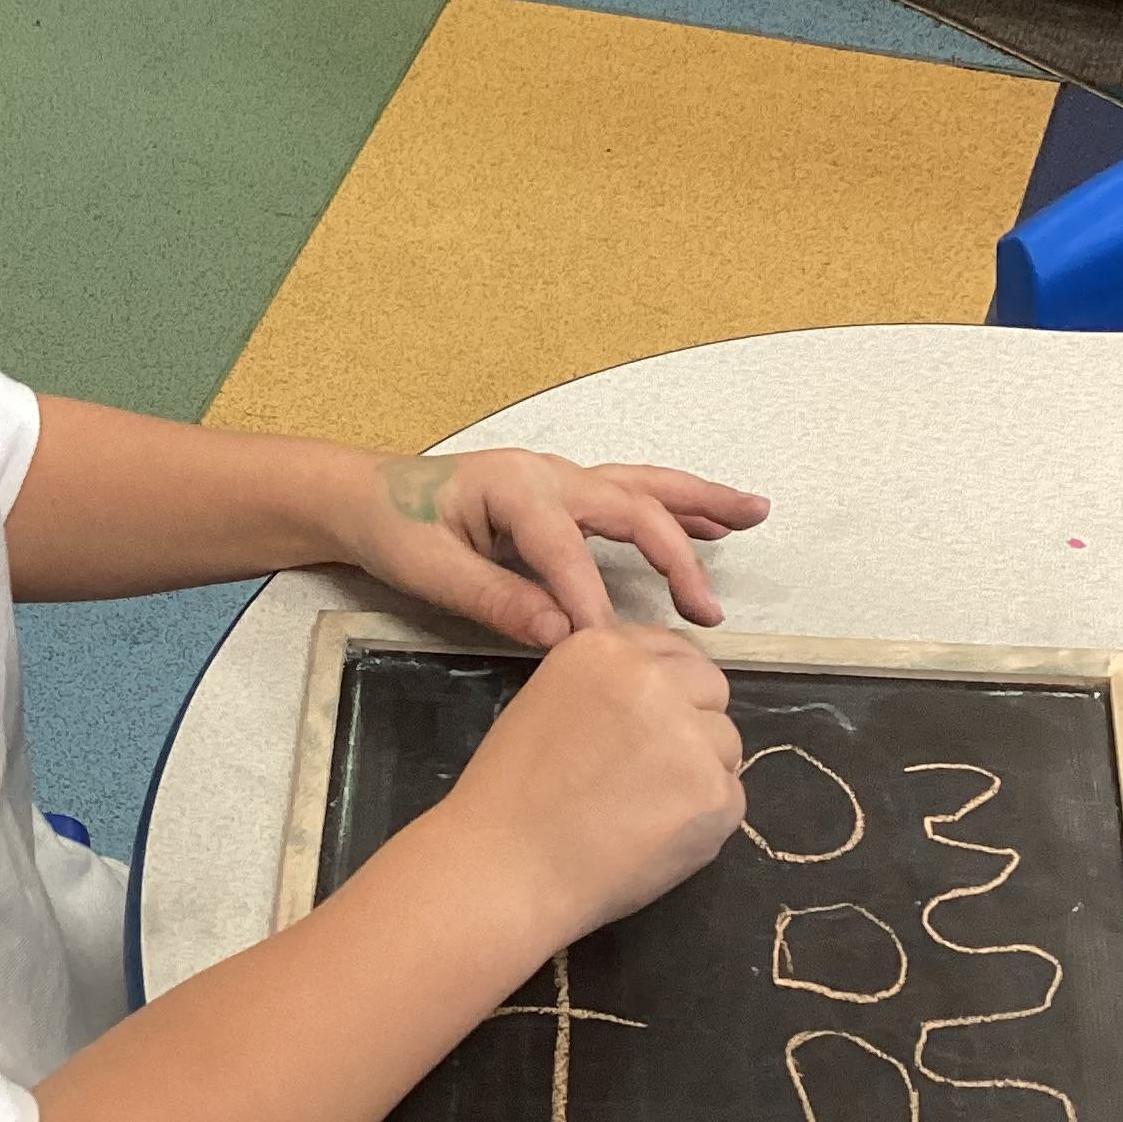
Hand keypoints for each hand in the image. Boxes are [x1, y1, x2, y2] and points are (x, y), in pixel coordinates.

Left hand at [341, 446, 768, 646]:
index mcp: (513, 487)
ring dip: (700, 503)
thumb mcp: (430, 569)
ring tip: (756, 514)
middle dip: (673, 557)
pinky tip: (715, 522)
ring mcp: (560, 478)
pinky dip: (677, 504)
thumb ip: (496, 599)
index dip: (590, 599)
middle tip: (706, 614)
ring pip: (643, 487)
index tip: (614, 648)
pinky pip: (632, 493)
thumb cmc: (394, 528)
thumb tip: (561, 636)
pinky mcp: (564, 492)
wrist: (366, 494)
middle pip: (627, 506)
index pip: (564, 549)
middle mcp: (548, 473)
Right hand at [437, 626, 746, 943]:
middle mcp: (653, 680)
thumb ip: (610, 687)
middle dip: (692, 724)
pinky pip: (731, 798)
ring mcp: (690, 736)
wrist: (507, 867)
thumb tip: (665, 695)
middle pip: (712, 690)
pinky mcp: (715, 794)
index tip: (649, 724)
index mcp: (605, 649)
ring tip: (643, 808)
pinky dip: (702, 820)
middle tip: (648, 770)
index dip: (667, 691)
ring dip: (699, 772)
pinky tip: (652, 837)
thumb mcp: (549, 702)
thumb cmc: (513, 795)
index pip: (674, 651)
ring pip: (726, 746)